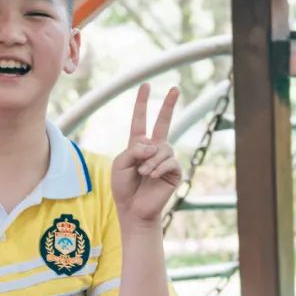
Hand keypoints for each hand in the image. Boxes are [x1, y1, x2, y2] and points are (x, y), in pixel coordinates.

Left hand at [111, 84, 181, 224]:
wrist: (133, 209)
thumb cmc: (123, 187)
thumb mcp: (120, 163)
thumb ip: (134, 149)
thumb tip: (154, 145)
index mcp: (138, 145)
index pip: (141, 120)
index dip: (142, 103)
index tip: (146, 86)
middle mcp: (154, 149)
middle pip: (164, 122)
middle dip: (169, 105)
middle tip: (175, 88)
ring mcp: (165, 159)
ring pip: (163, 148)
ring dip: (151, 161)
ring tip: (144, 173)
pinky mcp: (174, 171)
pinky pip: (170, 161)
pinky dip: (159, 168)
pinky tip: (152, 176)